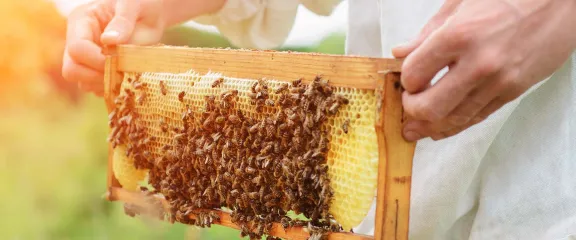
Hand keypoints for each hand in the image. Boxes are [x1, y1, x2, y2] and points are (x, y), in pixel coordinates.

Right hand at [62, 0, 164, 95]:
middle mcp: (77, 39)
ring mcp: (85, 57)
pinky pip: (95, 88)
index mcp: (82, 21)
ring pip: (82, 82)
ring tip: (126, 74)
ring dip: (104, 84)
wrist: (151, 13)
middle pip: (72, 69)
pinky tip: (125, 78)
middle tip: (121, 73)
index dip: (97, 60)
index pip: (77, 48)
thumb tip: (109, 40)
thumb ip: (123, 21)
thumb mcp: (134, 6)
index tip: (119, 62)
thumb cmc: (142, 4)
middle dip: (96, 76)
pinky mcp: (94, 69)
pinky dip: (109, 88)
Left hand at [392, 0, 575, 140]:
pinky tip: (441, 128)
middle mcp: (478, 63)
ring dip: (430, 126)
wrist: (562, 0)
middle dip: (412, 110)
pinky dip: (456, 126)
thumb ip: (427, 33)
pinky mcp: (513, 92)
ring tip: (416, 128)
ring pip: (454, 119)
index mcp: (458, 36)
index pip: (414, 75)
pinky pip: (478, 117)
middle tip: (409, 103)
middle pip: (429, 107)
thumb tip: (400, 53)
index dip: (405, 81)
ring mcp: (498, 82)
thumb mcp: (460, 3)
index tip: (406, 79)